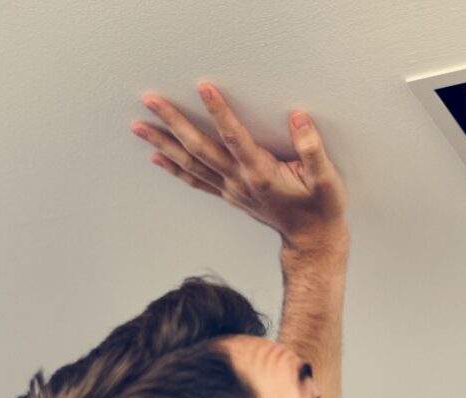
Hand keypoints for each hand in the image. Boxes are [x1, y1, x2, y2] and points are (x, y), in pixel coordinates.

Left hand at [131, 81, 348, 252]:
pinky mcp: (229, 195)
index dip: (219, 111)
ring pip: (190, 164)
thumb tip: (299, 119)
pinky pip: (194, 180)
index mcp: (261, 173)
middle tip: (150, 101)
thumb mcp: (327, 180)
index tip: (203, 87)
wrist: (312, 241)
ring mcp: (230, 190)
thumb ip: (312, 150)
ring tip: (139, 126)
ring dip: (162, 143)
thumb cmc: (321, 210)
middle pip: (198, 148)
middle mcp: (239, 181)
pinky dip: (173, 168)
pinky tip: (157, 157)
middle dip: (173, 122)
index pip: (234, 137)